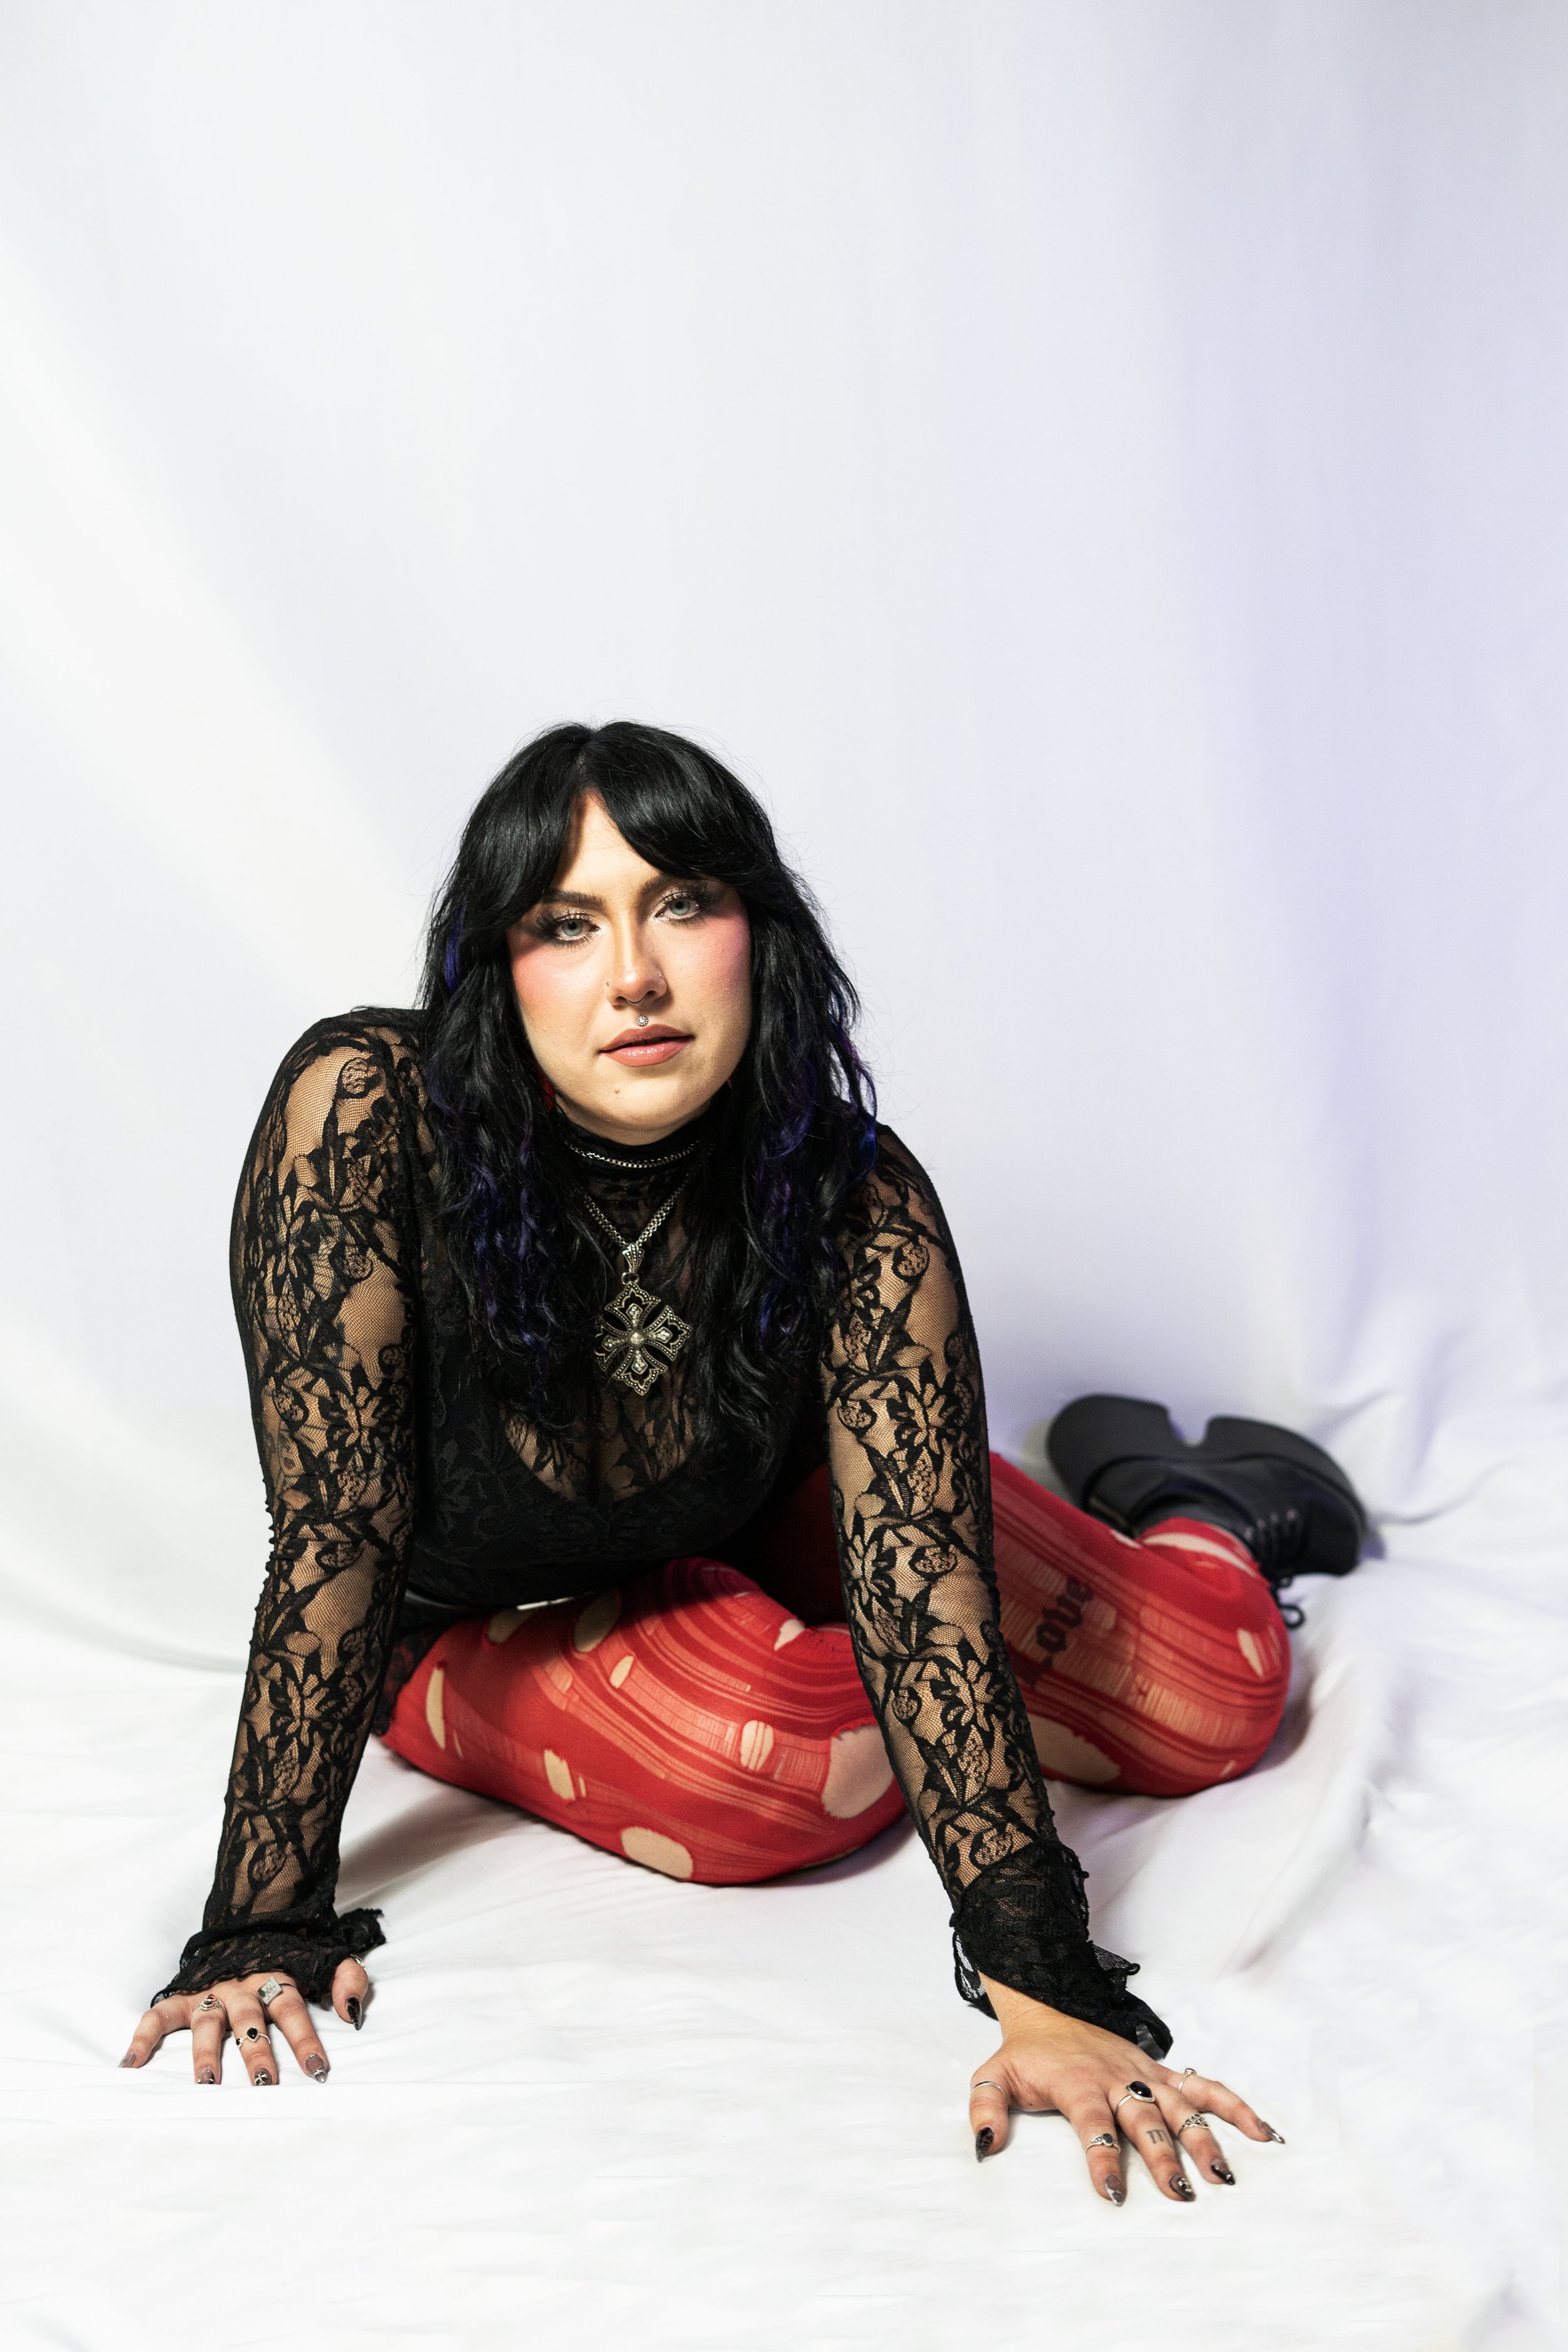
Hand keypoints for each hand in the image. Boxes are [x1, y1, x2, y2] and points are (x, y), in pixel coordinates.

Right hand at [119, 1957, 369, 2084]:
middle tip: (263, 2085)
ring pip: (207, 2024)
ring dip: (205, 2053)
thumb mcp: (327, 1957)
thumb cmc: (292, 1953)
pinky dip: (143, 2036)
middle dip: (256, 2053)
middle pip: (249, 2021)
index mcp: (277, 1977)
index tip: (317, 2070)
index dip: (305, 2039)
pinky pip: (158, 2015)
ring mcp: (210, 1991)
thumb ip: (347, 1978)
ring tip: (207, 2083)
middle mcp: (242, 1986)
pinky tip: (131, 2063)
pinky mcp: (183, 1995)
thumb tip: (353, 2012)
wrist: (252, 1917)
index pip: (293, 2010)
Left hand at [970, 1974, 1283, 2203]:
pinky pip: (1202, 2086)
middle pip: (1145, 2118)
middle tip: (1181, 2192)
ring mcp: (1143, 2072)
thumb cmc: (1024, 2054)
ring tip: (1224, 2175)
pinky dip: (1233, 2105)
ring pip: (1180, 2105)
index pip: (1093, 2122)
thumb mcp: (991, 2076)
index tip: (1114, 2194)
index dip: (1102, 2157)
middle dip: (1163, 2156)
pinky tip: (1261, 2132)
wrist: (1046, 2007)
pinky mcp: (1159, 2070)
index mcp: (1077, 2082)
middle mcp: (1116, 2077)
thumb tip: (985, 2146)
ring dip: (1203, 2138)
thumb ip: (983, 2109)